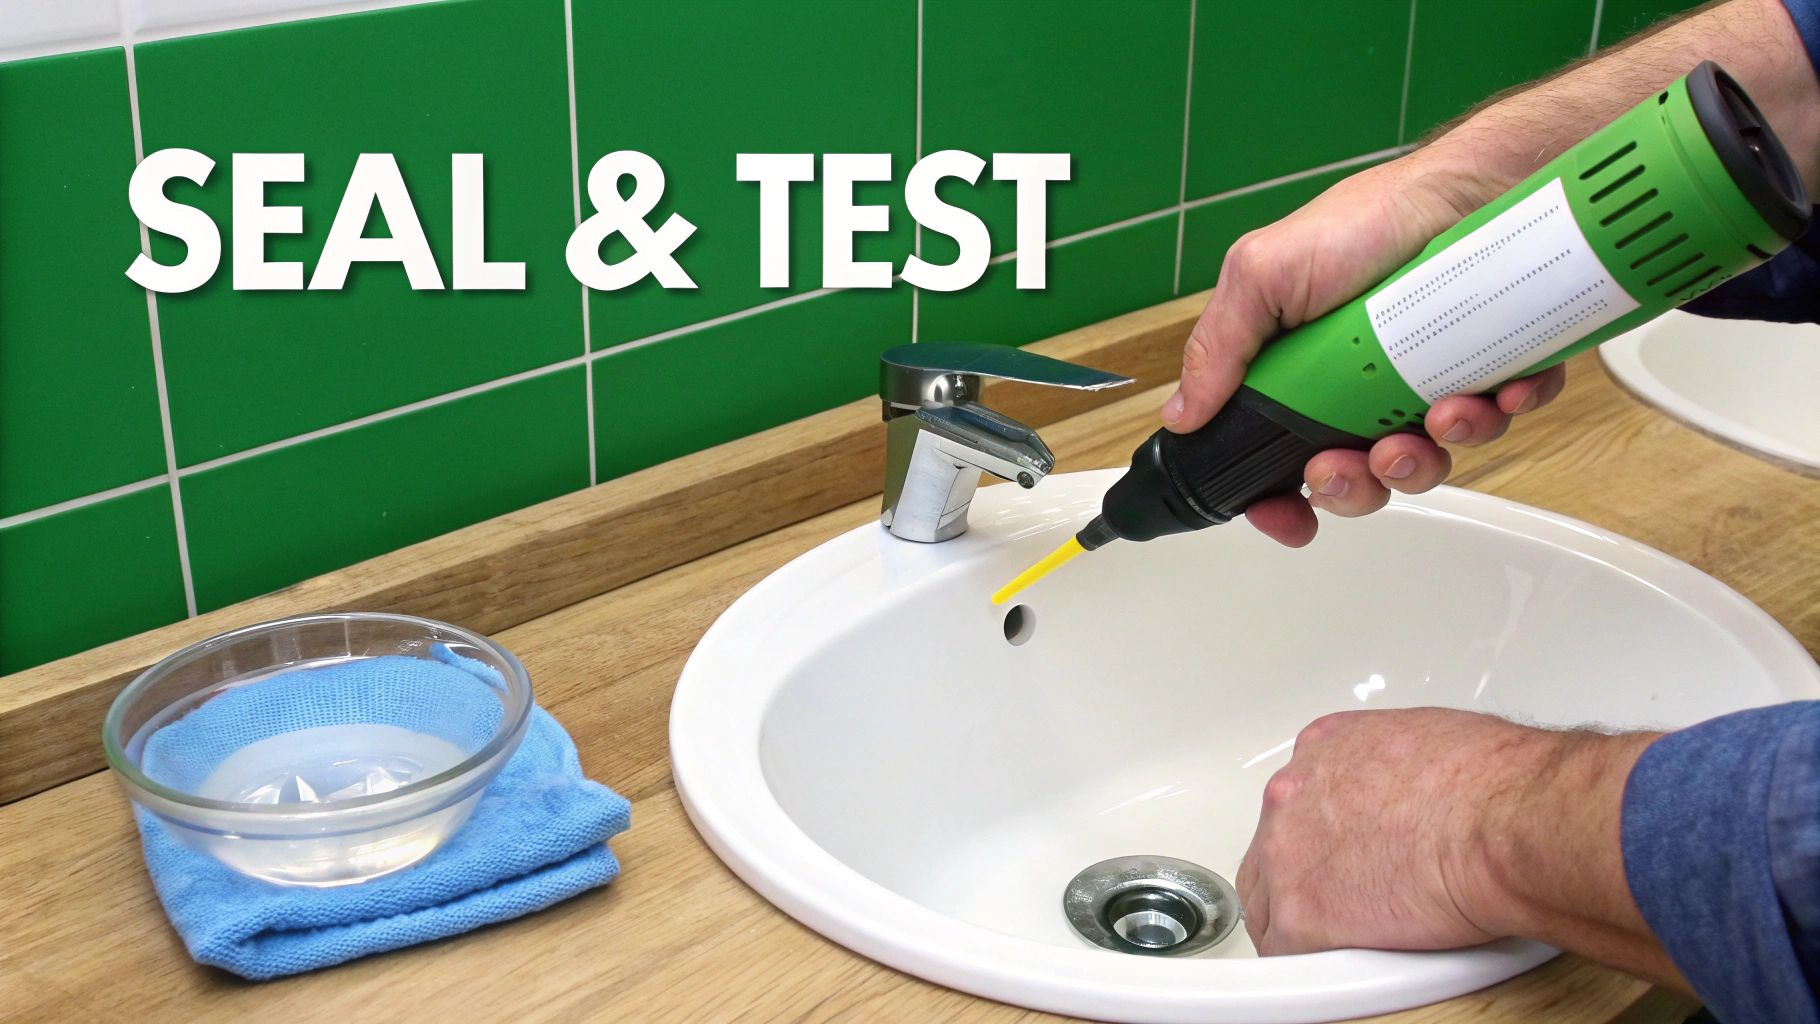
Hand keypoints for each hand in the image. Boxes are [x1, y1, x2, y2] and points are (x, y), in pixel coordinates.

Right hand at [1165, 155, 1566, 547]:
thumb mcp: (1264, 276)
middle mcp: (1360, 389)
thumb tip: (1180, 414)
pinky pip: (1497, 423)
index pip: (1277, 460)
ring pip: (1424, 463)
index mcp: (1300, 376)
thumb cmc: (1367, 220)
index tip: (1288, 517)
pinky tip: (1496, 387)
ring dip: (1427, 456)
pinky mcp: (1486, 376)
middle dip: (1357, 485)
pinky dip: (1497, 413)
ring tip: (1436, 414)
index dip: (1279, 499)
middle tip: (1357, 460)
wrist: (1466, 187)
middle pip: (1354, 479)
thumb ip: (1218, 347)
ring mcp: (1423, 386)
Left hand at [1235, 708, 1681, 987]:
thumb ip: (1401, 771)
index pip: (1299, 800)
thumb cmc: (1495, 781)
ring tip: (1351, 941)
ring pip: (1268, 903)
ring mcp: (1286, 854)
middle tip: (1351, 901)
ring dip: (1304, 924)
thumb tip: (1422, 796)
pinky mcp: (1300, 914)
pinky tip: (1350, 969)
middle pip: (1274, 849)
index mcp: (1325, 748)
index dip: (1326, 835)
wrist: (1505, 823)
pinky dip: (1315, 967)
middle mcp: (1293, 793)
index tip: (1351, 856)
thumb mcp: (1434, 743)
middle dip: (1307, 876)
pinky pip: (1286, 953)